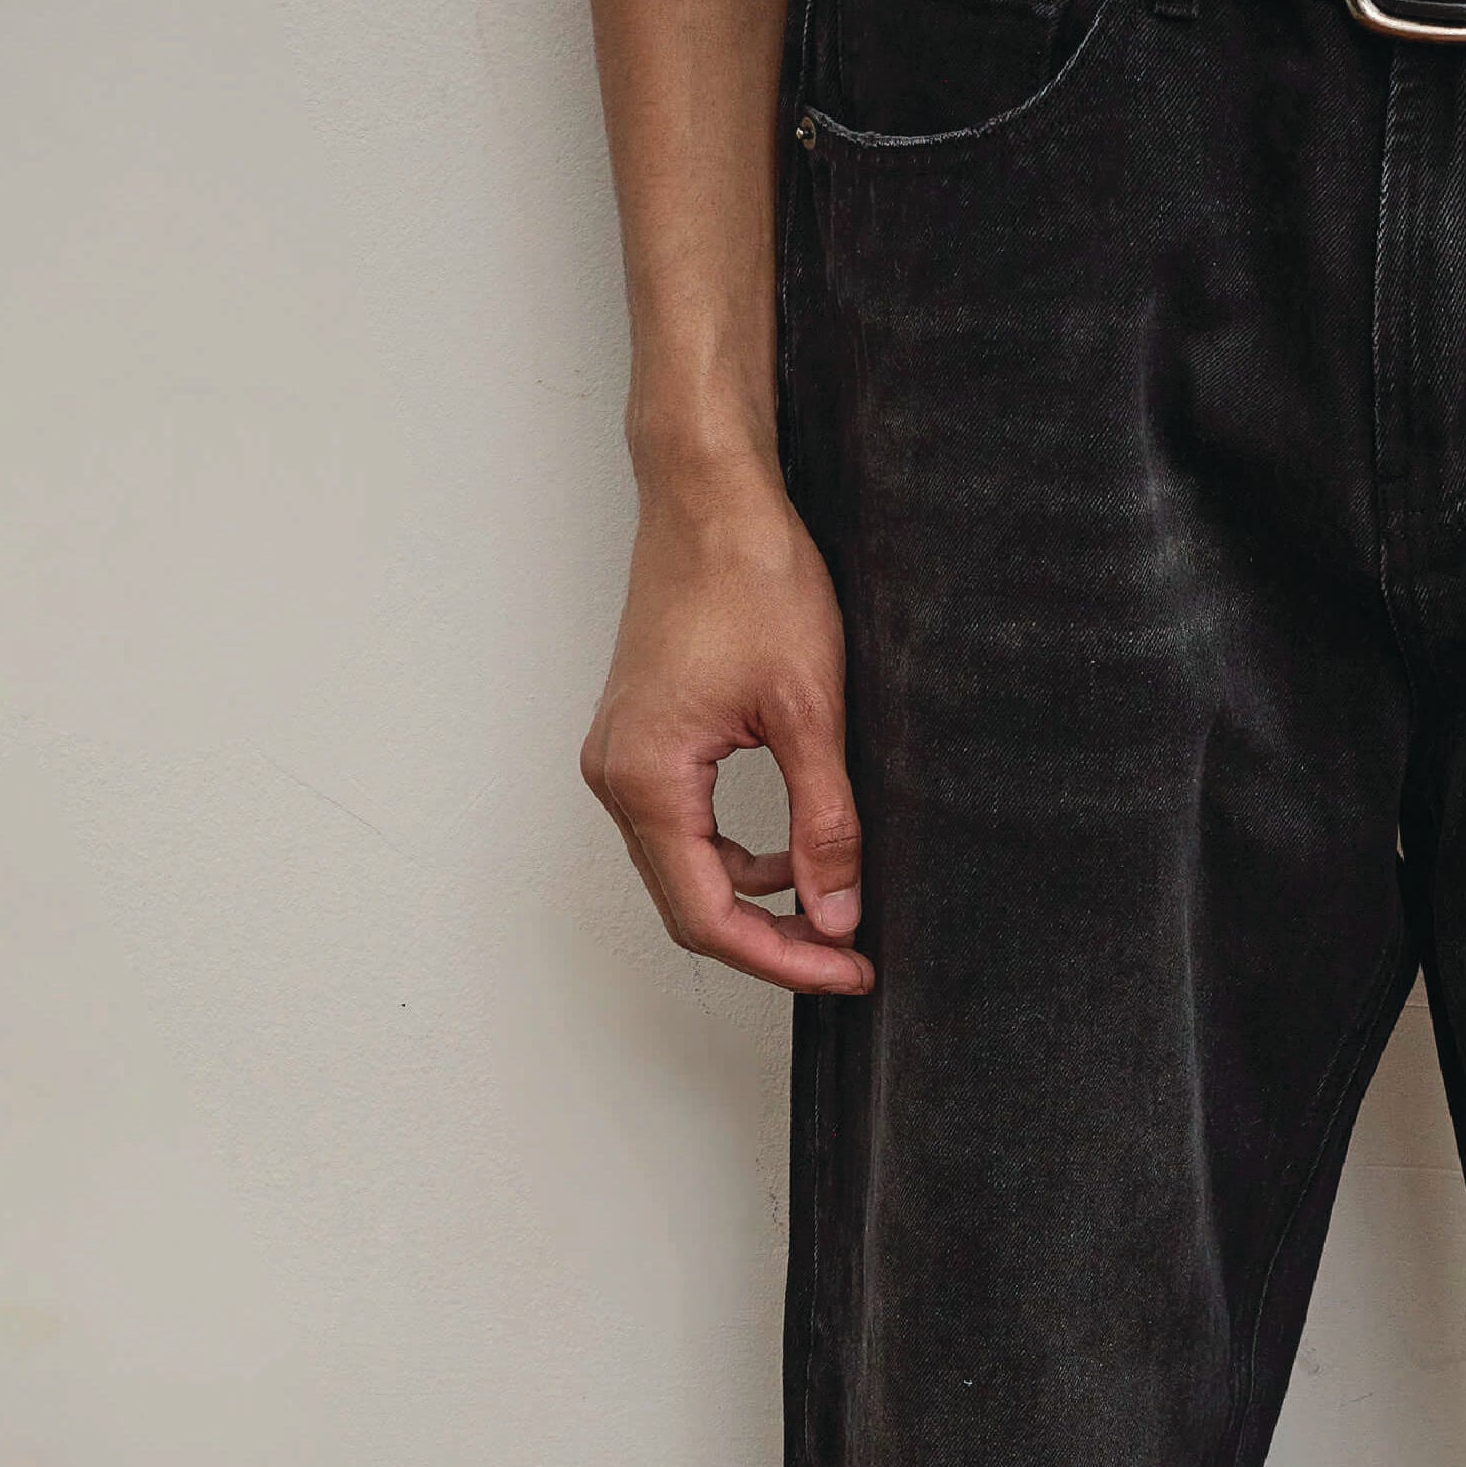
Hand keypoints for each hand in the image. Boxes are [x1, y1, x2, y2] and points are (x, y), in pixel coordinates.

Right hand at [581, 464, 872, 993]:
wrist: (711, 497)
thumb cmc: (749, 577)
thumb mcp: (810, 712)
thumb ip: (824, 823)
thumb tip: (837, 911)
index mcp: (648, 777)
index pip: (709, 916)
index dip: (784, 960)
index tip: (848, 969)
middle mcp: (617, 776)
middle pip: (689, 906)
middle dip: (771, 943)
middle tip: (846, 957)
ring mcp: (622, 757)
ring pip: (685, 872)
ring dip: (754, 902)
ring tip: (829, 911)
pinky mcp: (642, 740)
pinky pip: (682, 829)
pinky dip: (735, 857)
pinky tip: (789, 854)